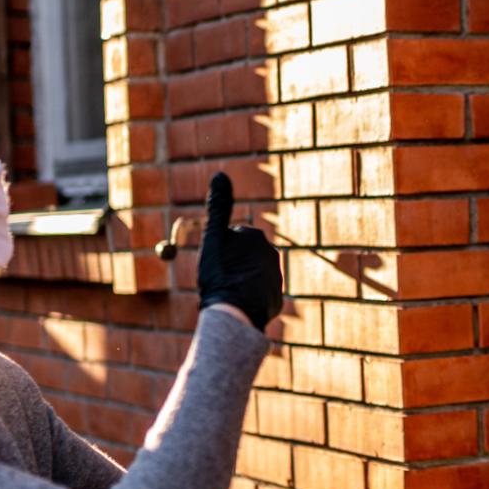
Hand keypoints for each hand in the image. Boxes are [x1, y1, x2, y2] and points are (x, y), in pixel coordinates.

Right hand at [195, 172, 282, 330]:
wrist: (235, 313)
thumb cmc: (220, 274)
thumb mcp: (213, 238)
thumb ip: (218, 208)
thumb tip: (220, 174)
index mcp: (255, 237)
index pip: (229, 240)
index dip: (218, 252)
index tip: (215, 264)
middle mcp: (271, 254)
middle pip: (240, 257)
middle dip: (230, 265)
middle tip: (220, 279)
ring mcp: (275, 277)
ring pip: (248, 275)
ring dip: (238, 281)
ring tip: (229, 292)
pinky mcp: (275, 299)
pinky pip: (256, 295)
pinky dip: (246, 298)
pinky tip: (239, 305)